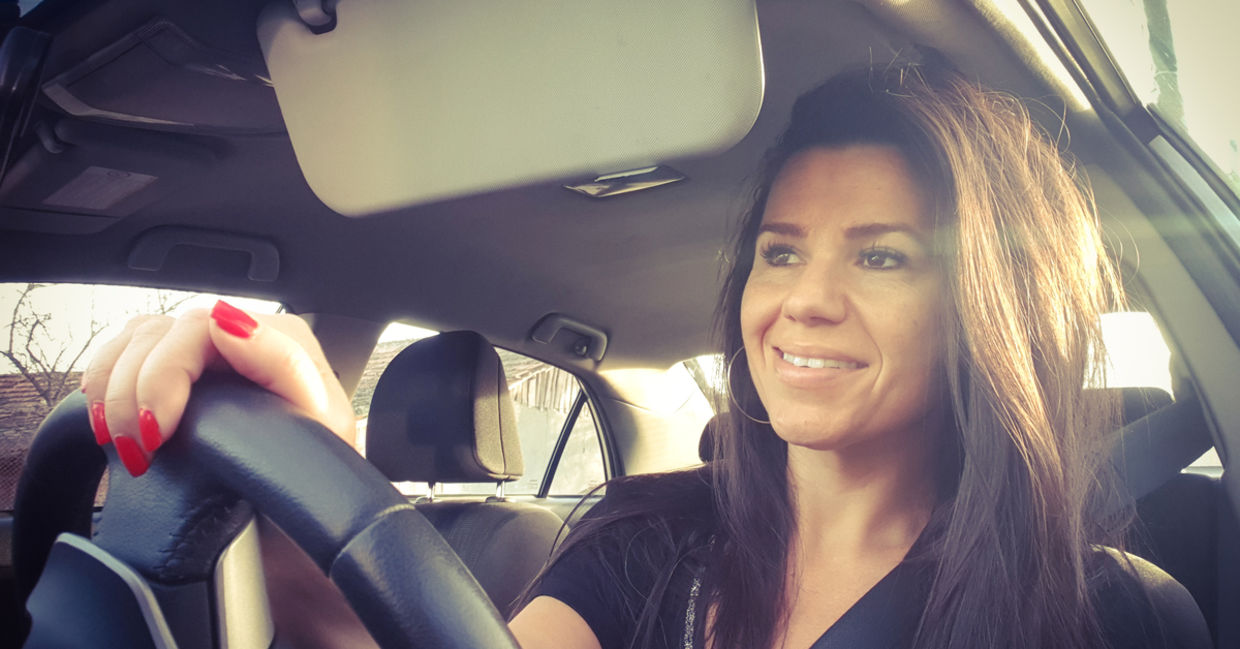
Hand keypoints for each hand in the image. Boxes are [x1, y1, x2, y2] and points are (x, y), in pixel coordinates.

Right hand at [81, 300, 356, 475]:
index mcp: (281, 338)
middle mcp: (242, 334)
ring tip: (122, 444)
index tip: (154, 429)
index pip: (203, 325)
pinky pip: (123, 354)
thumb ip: (283, 365)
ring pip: (135, 341)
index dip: (165, 375)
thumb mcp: (323, 426)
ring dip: (114, 391)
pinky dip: (103, 386)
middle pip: (161, 334)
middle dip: (134, 392)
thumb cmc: (320, 472)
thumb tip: (228, 322)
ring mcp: (206, 350)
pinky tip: (107, 422)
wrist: (304, 511)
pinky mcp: (177, 370)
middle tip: (136, 450)